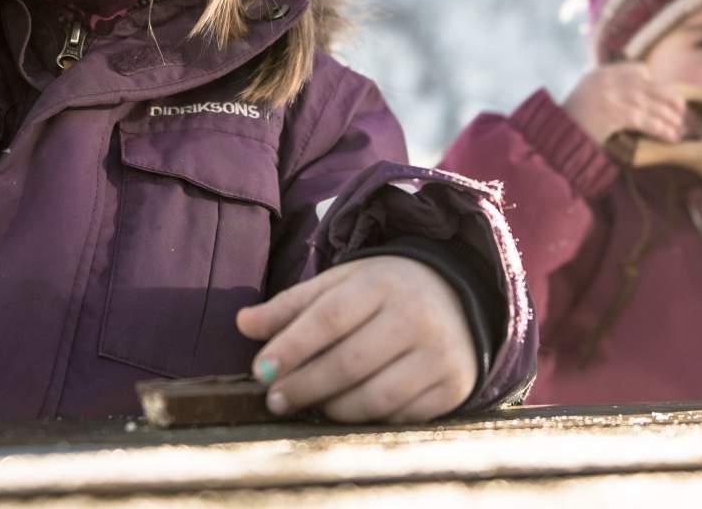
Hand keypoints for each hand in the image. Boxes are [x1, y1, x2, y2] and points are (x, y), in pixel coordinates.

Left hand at [235, 256, 476, 423]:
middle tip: (275, 399)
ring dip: (333, 408)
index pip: (329, 317)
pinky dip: (370, 418)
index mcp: (382, 282)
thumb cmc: (386, 290)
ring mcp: (439, 353)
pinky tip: (352, 409)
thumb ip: (293, 305)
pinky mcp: (453, 386)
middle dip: (304, 386)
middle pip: (349, 362)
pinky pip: (401, 416)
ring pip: (375, 398)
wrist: (458, 295)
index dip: (292, 346)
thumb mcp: (342, 283)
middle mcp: (416, 316)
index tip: (261, 370)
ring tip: (311, 405)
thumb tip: (243, 324)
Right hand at [561, 63, 685, 153]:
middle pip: (649, 87)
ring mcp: (611, 96)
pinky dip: (661, 129)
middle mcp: (608, 80)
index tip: (663, 96)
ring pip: (650, 105)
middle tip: (682, 111)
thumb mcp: (589, 94)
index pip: (638, 70)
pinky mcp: (614, 113)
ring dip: (669, 118)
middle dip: (669, 99)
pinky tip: (671, 137)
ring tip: (680, 129)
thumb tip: (640, 90)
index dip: (654, 84)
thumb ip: (610, 88)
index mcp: (602, 73)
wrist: (556, 135)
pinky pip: (645, 120)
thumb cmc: (574, 121)